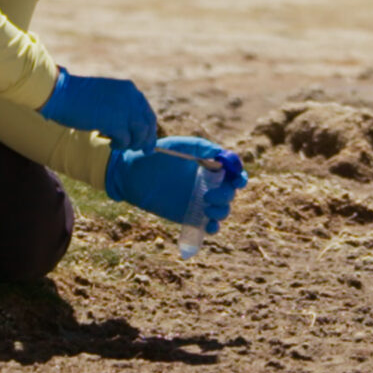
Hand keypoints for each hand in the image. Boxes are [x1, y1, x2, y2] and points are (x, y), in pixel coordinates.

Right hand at [38, 68, 158, 150]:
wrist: (61, 93)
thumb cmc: (77, 96)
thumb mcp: (105, 96)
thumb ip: (119, 106)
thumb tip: (129, 126)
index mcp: (129, 89)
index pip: (147, 111)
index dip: (149, 127)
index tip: (147, 140)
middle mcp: (131, 97)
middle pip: (149, 123)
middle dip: (147, 139)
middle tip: (143, 151)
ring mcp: (125, 109)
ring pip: (141, 133)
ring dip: (132, 143)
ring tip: (119, 145)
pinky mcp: (115, 122)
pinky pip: (126, 140)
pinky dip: (119, 145)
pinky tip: (109, 143)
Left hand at [105, 136, 248, 230]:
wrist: (132, 173)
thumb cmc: (157, 154)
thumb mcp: (180, 145)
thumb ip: (203, 148)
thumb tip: (224, 156)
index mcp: (210, 165)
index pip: (234, 172)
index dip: (239, 176)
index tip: (236, 180)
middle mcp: (208, 183)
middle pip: (230, 192)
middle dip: (226, 194)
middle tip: (209, 194)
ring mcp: (200, 201)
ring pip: (223, 209)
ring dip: (221, 210)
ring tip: (206, 208)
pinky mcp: (190, 216)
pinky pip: (209, 225)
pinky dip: (213, 228)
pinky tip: (209, 225)